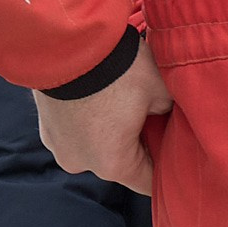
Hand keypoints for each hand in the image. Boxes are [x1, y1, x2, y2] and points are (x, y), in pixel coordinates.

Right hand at [35, 40, 171, 193]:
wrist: (66, 43)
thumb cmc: (119, 69)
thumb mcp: (160, 91)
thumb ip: (169, 113)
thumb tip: (167, 116)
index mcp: (113, 164)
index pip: (149, 183)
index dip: (169, 169)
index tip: (181, 155)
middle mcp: (82, 164)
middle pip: (123, 163)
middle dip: (141, 144)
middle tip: (157, 117)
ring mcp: (59, 148)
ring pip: (98, 147)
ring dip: (112, 131)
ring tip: (124, 102)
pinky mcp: (46, 129)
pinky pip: (77, 132)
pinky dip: (90, 121)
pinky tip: (102, 97)